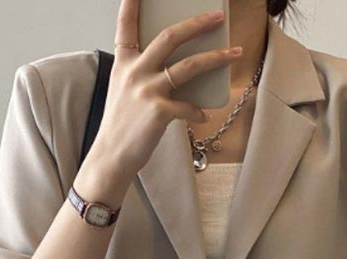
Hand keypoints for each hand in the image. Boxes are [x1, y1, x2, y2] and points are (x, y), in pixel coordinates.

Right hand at [85, 0, 242, 180]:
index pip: (126, 27)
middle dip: (197, 24)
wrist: (112, 155)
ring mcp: (147, 91)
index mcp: (124, 63)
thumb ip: (143, 73)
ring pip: (189, 66)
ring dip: (216, 58)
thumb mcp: (124, 91)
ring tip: (234, 53)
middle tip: (217, 18)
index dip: (132, 6)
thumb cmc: (122, 124)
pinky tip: (202, 114)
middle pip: (170, 37)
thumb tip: (178, 66)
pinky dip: (198, 111)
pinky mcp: (159, 112)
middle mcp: (135, 72)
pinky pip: (188, 106)